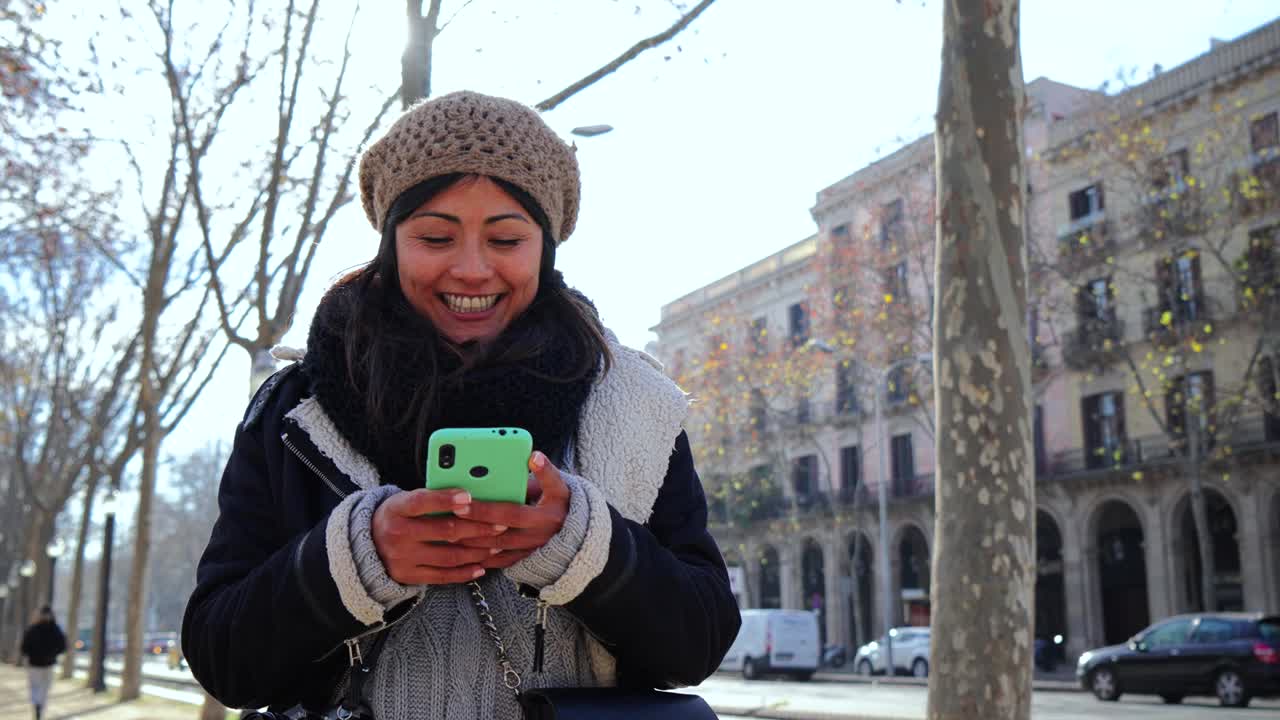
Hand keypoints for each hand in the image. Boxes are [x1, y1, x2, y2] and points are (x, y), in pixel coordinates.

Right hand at [372, 488, 507, 584]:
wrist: (367, 544)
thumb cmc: (398, 516)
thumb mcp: (405, 500)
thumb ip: (432, 498)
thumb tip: (469, 496)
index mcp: (397, 509)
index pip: (422, 502)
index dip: (446, 500)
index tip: (469, 497)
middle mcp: (398, 534)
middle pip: (443, 531)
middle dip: (476, 528)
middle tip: (500, 525)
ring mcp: (402, 558)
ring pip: (448, 556)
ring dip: (477, 551)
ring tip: (497, 545)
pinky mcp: (408, 576)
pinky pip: (442, 576)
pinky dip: (464, 572)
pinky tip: (482, 566)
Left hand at [455, 451, 570, 568]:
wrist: (573, 529)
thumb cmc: (559, 501)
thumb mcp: (559, 485)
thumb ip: (545, 472)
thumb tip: (533, 457)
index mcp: (545, 517)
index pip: (511, 514)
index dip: (487, 510)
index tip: (464, 501)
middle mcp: (536, 537)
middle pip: (498, 534)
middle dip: (471, 526)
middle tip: (448, 517)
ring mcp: (528, 551)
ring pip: (494, 550)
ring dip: (470, 543)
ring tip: (447, 532)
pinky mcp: (522, 559)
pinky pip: (497, 562)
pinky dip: (479, 557)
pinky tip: (460, 551)